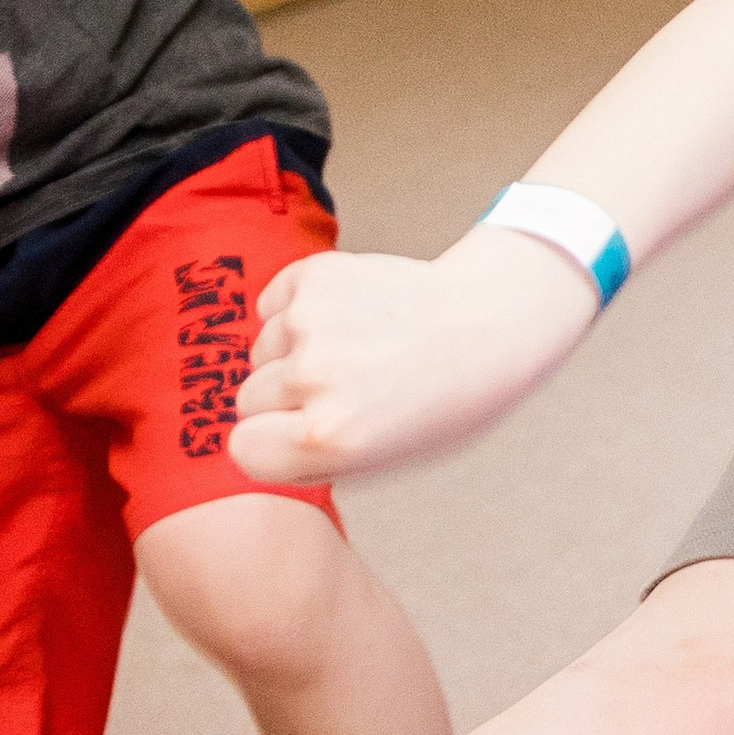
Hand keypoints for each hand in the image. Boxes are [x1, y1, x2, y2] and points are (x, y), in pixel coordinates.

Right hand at [228, 231, 598, 485]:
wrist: (490, 322)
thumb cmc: (441, 399)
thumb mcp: (380, 459)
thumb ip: (307, 459)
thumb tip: (244, 443)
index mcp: (328, 440)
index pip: (243, 450)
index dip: (273, 443)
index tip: (305, 433)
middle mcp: (313, 380)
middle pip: (247, 400)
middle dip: (284, 399)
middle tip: (345, 389)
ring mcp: (311, 322)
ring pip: (261, 350)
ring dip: (293, 352)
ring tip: (357, 350)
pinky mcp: (315, 275)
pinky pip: (272, 304)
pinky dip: (297, 309)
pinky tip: (348, 316)